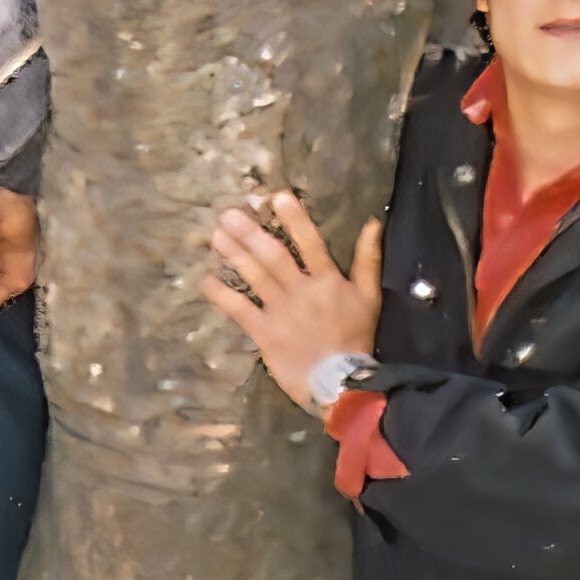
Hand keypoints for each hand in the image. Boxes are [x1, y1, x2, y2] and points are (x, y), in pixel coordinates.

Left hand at [198, 190, 382, 408]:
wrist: (342, 383)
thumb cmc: (356, 338)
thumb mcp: (370, 296)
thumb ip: (368, 259)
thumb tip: (373, 222)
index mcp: (327, 280)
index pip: (310, 242)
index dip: (294, 219)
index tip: (277, 197)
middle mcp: (301, 291)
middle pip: (273, 255)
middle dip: (250, 233)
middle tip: (227, 213)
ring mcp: (281, 312)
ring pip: (255, 276)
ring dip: (234, 254)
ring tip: (216, 235)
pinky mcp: (265, 334)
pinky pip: (240, 310)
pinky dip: (223, 294)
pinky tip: (206, 279)